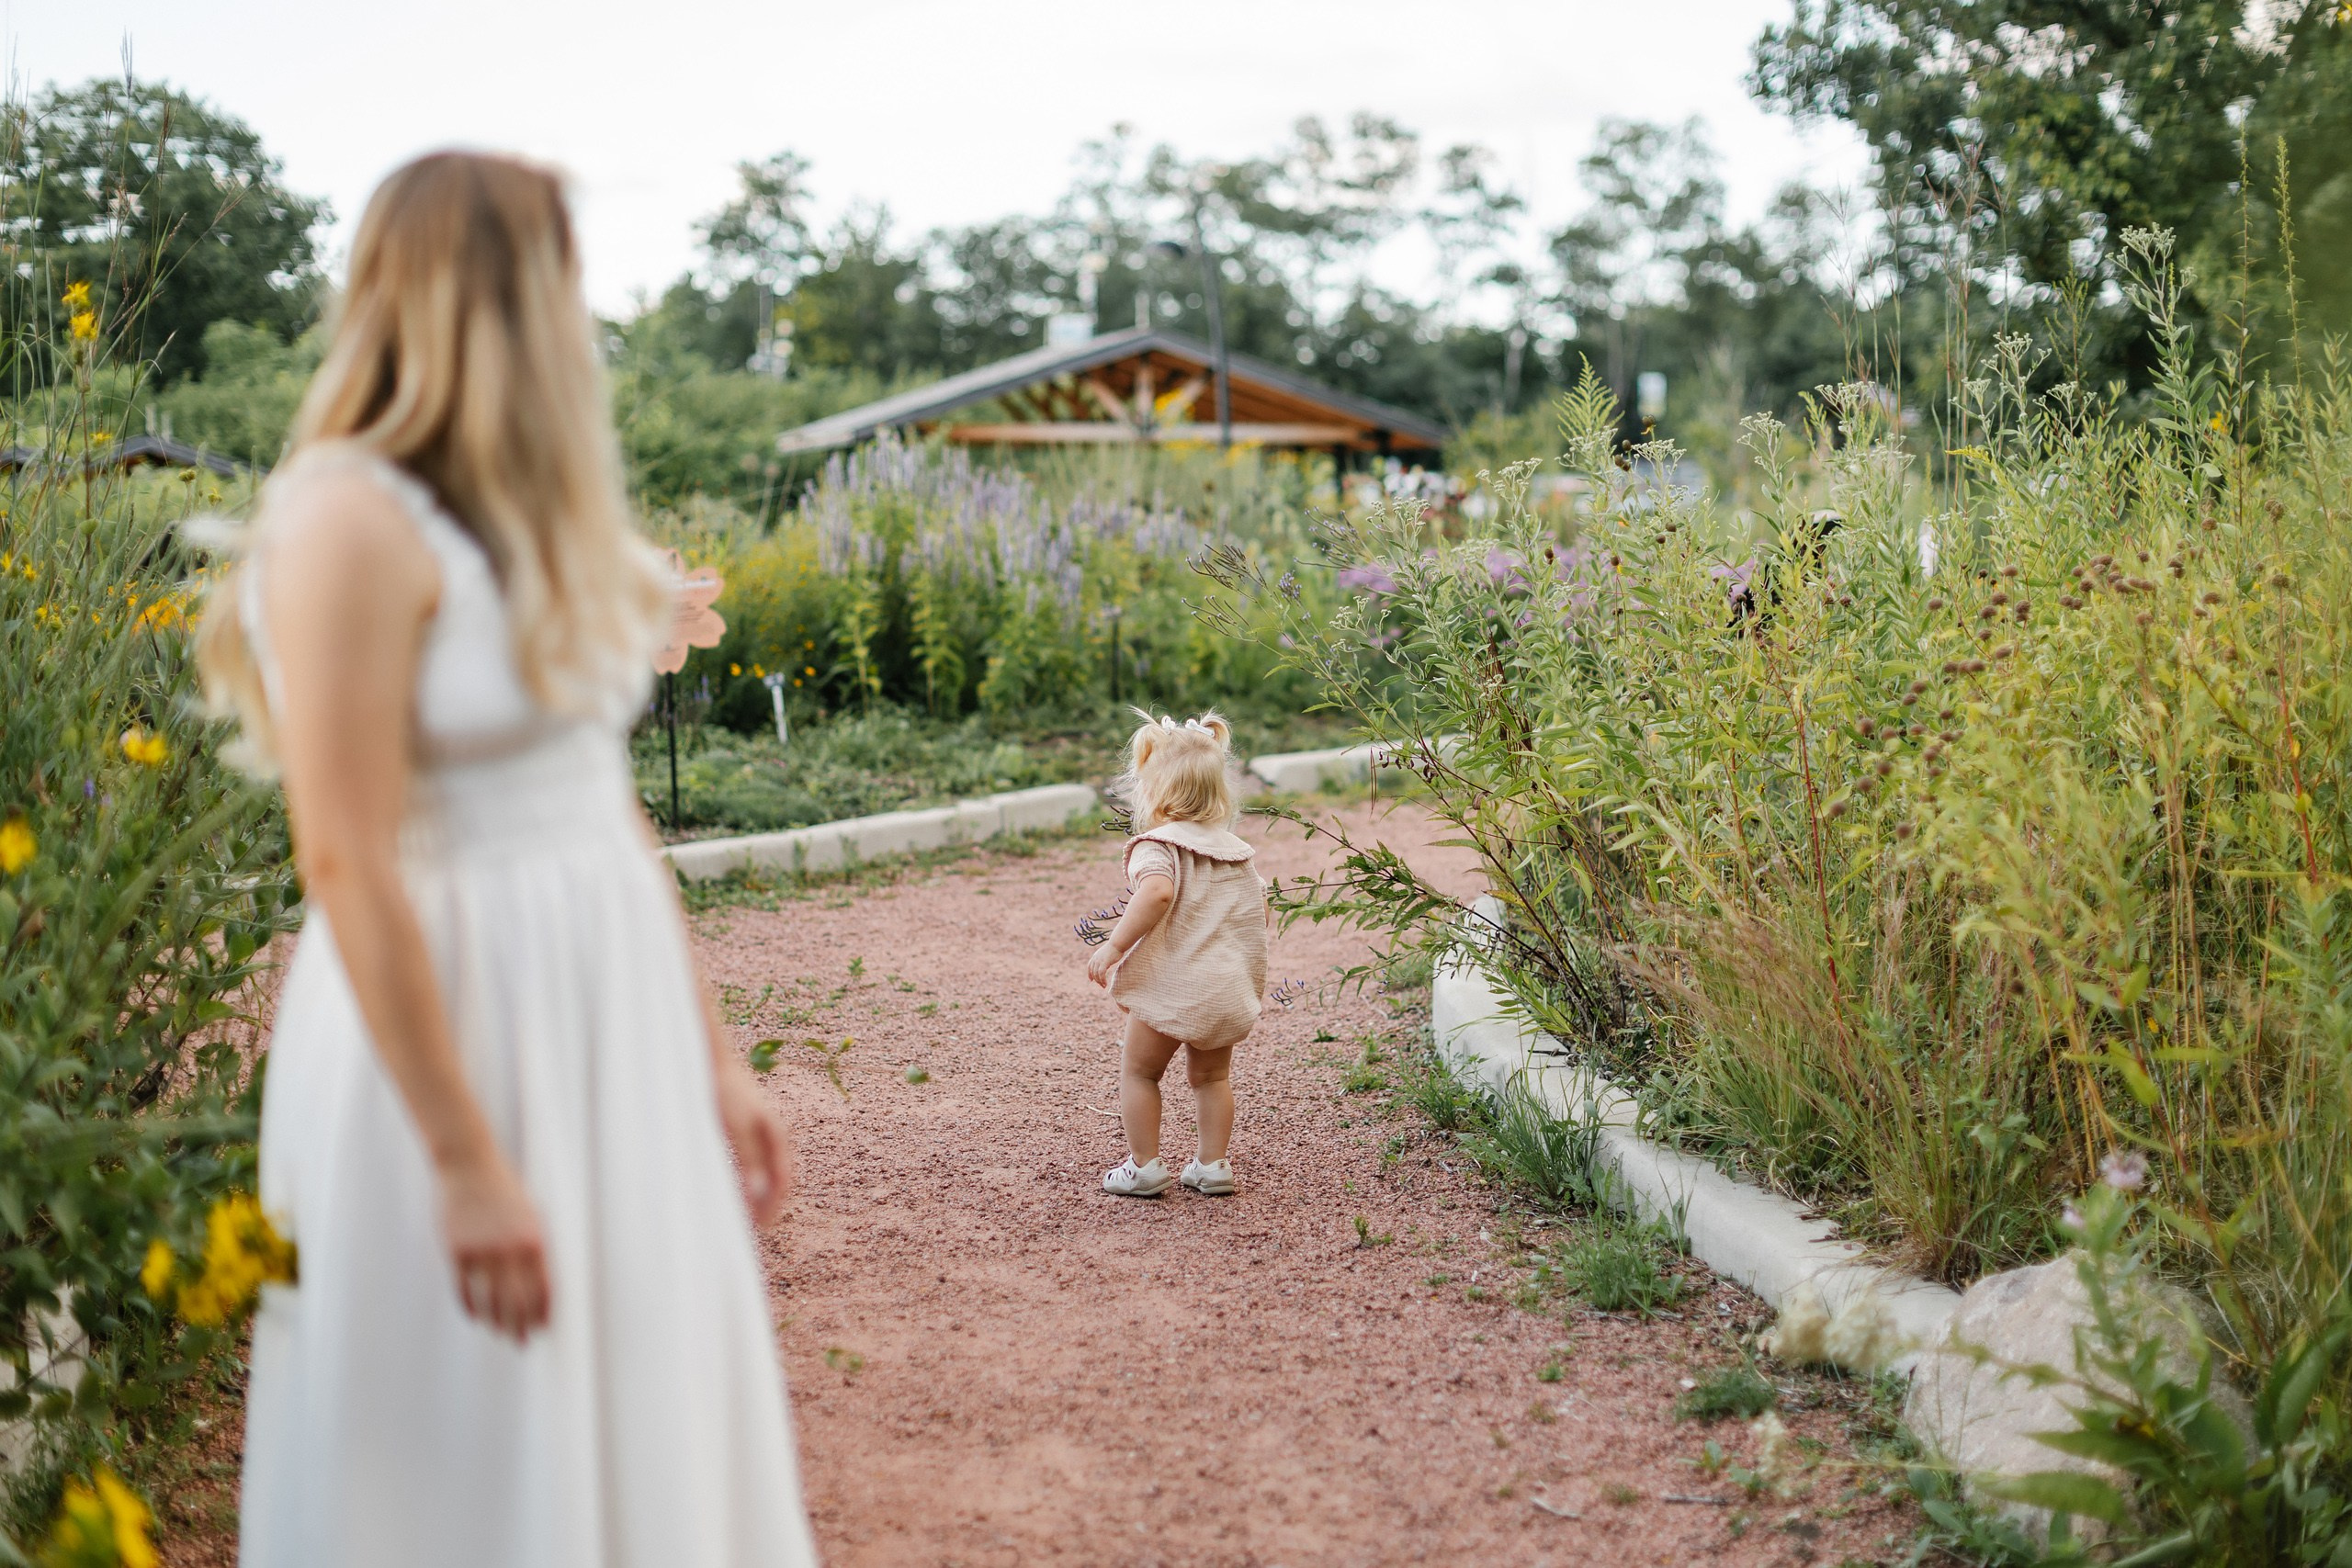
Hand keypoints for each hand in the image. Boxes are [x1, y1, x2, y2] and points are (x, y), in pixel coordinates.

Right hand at [438, 1152, 549, 1341]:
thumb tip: (540, 1284)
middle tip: (522, 1343)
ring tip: (500, 1333)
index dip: (543, 1312)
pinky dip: (470, 1307)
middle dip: (521, 1326)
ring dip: (496, 1321)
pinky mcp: (456, 1251)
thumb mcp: (531, 1215)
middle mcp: (509, 1249)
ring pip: (489, 1300)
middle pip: (517, 1301)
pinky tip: (476, 1317)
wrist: (470, 1166)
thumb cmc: (504, 1191)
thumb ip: (535, 1248)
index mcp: (534, 1240)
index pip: (543, 1288)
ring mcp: (481, 1251)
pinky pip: (463, 1289)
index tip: (544, 1327)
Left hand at [717, 1066, 794, 1226]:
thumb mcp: (736, 1128)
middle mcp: (772, 1135)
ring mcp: (760, 1132)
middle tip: (756, 1228)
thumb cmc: (725, 1092)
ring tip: (746, 1214)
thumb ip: (748, 1160)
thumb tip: (757, 1194)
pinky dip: (749, 1179)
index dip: (773, 1205)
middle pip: (777, 1177)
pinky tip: (736, 1187)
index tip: (762, 1228)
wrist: (713, 1062)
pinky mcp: (746, 1129)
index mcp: (776, 1136)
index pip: (782, 1180)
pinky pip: (753, 1162)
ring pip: (765, 1171)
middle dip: (769, 1203)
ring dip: (759, 1193)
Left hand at [1086, 940, 1121, 987]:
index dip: (1089, 974)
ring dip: (1100, 981)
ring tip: (1104, 986)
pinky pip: (1101, 974)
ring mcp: (1099, 961)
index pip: (1089, 966)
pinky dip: (1102, 980)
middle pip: (1093, 972)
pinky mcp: (1104, 963)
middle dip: (1096, 980)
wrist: (1117, 943)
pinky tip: (1105, 983)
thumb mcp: (1107, 954)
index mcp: (1095, 956)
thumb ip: (1105, 960)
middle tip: (1102, 985)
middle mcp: (1095, 959)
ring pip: (1096, 974)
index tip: (1091, 980)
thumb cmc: (1115, 948)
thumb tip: (1107, 965)